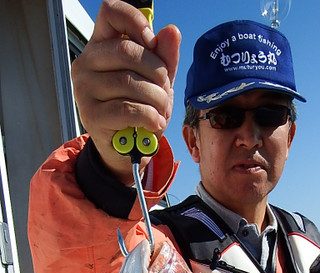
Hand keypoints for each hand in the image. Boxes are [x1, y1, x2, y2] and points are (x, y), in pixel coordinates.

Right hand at [71, 0, 180, 181]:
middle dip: (157, 73)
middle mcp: (86, 63)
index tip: (151, 42)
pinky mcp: (91, 115)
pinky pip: (128, 109)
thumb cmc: (138, 109)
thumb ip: (164, 57)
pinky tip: (154, 123)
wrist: (126, 150)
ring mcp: (85, 89)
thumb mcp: (156, 81)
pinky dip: (149, 117)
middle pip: (128, 51)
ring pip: (130, 82)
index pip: (110, 12)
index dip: (134, 21)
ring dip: (156, 99)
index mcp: (101, 45)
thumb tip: (172, 31)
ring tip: (160, 111)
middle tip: (164, 91)